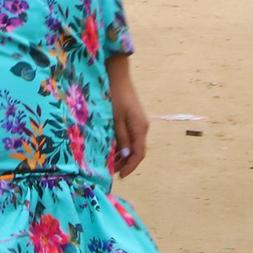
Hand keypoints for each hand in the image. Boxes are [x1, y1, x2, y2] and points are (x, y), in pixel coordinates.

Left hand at [107, 57, 149, 178]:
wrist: (117, 76)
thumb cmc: (114, 96)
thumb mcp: (115, 119)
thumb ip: (121, 137)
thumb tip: (125, 155)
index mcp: (140, 128)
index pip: (138, 154)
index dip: (130, 167)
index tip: (120, 176)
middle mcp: (142, 127)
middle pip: (137, 150)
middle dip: (125, 163)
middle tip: (111, 171)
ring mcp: (139, 122)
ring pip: (133, 144)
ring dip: (123, 154)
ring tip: (109, 162)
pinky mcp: (133, 117)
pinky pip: (130, 136)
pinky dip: (122, 145)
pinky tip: (111, 147)